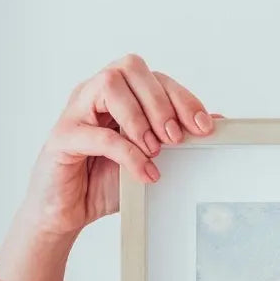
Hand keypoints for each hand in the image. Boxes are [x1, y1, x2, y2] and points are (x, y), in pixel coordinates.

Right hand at [0, 55, 219, 280]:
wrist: (66, 212)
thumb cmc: (103, 181)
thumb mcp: (149, 159)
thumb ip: (176, 139)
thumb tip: (216, 120)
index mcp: (119, 95)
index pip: (154, 77)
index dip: (182, 97)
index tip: (203, 125)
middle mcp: (95, 94)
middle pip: (131, 67)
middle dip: (161, 102)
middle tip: (176, 138)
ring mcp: (76, 111)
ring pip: (110, 84)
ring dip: (140, 116)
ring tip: (155, 149)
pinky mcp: (63, 136)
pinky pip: (97, 133)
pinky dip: (127, 152)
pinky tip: (144, 172)